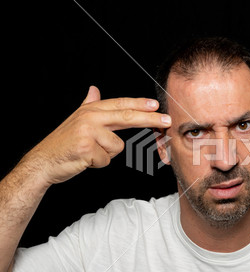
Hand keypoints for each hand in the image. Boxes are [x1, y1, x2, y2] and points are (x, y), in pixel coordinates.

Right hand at [22, 86, 170, 184]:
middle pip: (126, 117)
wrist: (43, 161)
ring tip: (89, 153)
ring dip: (106, 154)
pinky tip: (85, 160)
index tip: (156, 104)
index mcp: (90, 110)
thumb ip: (88, 104)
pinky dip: (98, 164)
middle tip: (167, 121)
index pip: (120, 104)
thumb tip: (94, 89)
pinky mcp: (85, 148)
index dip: (139, 104)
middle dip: (150, 119)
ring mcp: (87, 132)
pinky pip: (107, 160)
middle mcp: (89, 117)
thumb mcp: (76, 120)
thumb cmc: (63, 143)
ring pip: (117, 146)